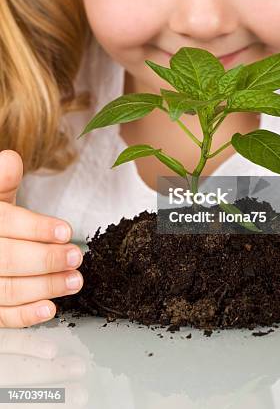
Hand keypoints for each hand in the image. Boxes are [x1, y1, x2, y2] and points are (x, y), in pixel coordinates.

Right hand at [0, 150, 83, 327]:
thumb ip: (2, 182)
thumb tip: (9, 159)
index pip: (4, 222)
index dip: (35, 228)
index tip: (66, 231)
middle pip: (7, 258)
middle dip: (46, 259)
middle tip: (77, 257)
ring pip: (7, 288)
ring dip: (45, 286)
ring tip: (74, 280)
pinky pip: (2, 316)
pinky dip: (26, 315)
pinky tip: (50, 308)